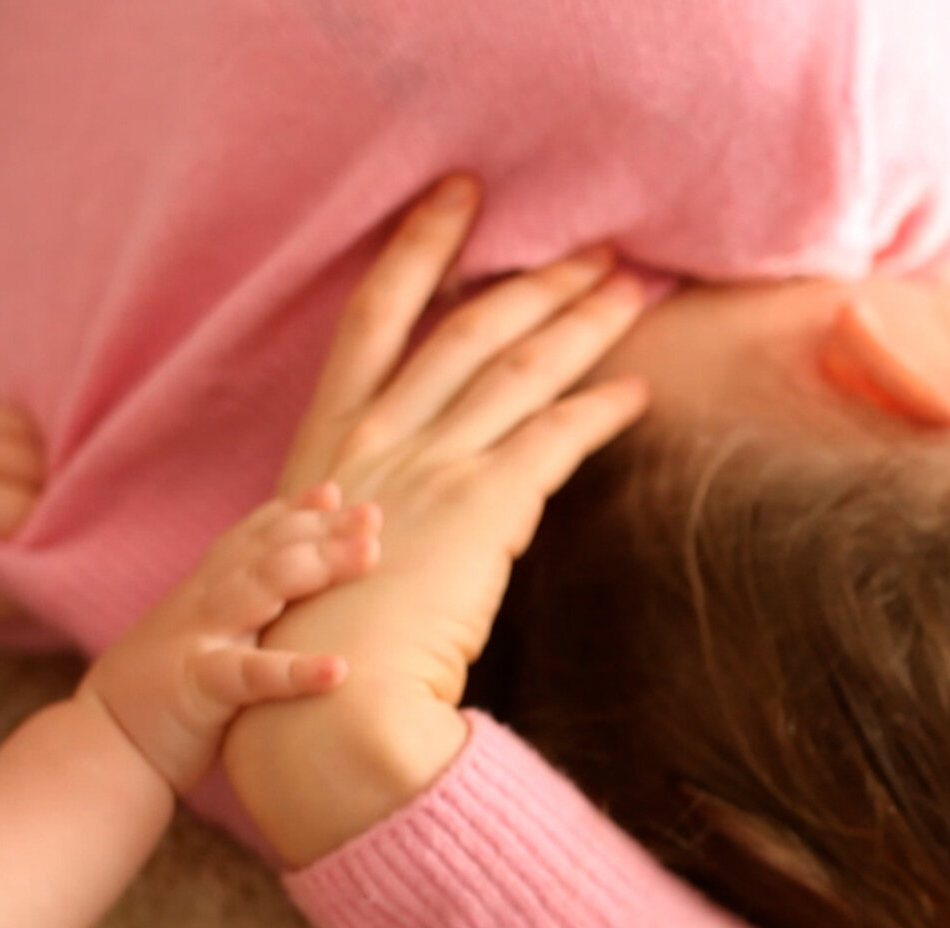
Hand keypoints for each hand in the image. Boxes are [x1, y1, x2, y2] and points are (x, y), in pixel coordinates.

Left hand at [0, 400, 44, 624]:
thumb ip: (22, 584)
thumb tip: (73, 560)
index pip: (27, 506)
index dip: (46, 527)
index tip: (47, 546)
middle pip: (33, 464)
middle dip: (51, 494)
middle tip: (50, 521)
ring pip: (27, 436)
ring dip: (46, 466)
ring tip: (43, 496)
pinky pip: (10, 418)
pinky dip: (29, 441)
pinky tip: (28, 468)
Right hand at [81, 484, 379, 788]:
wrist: (102, 745)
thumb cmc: (166, 691)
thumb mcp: (202, 635)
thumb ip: (239, 603)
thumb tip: (289, 582)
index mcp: (206, 590)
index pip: (253, 536)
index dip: (294, 510)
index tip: (337, 491)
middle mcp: (203, 602)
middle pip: (269, 550)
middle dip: (323, 528)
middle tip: (374, 515)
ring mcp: (199, 640)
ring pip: (261, 589)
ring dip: (317, 567)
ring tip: (370, 556)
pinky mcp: (199, 689)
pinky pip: (251, 676)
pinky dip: (294, 672)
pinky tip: (337, 671)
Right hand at [227, 173, 649, 865]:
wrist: (316, 708)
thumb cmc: (312, 647)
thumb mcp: (320, 556)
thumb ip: (365, 510)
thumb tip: (405, 503)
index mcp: (332, 441)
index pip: (374, 317)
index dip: (417, 248)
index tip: (458, 196)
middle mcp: (377, 440)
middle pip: (464, 328)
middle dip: (534, 278)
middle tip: (593, 242)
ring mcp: (428, 470)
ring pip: (516, 370)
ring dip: (581, 326)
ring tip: (633, 293)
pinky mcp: (478, 510)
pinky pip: (552, 442)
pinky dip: (598, 413)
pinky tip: (637, 395)